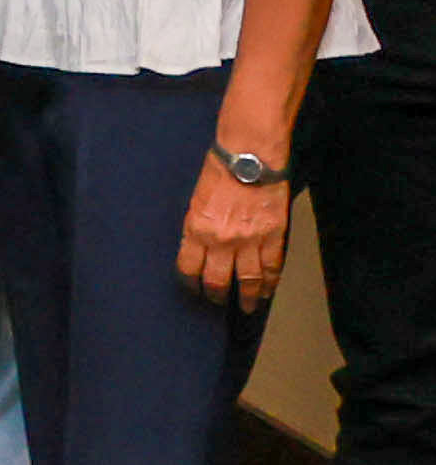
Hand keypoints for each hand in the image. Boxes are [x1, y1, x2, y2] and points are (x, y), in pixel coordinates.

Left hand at [182, 150, 290, 313]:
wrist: (250, 157)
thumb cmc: (219, 171)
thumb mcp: (196, 200)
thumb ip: (197, 227)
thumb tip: (198, 247)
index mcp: (197, 229)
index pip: (189, 267)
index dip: (190, 282)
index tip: (193, 288)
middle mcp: (222, 240)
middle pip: (217, 280)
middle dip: (216, 295)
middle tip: (217, 301)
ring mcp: (251, 241)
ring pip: (248, 281)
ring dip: (247, 297)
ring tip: (246, 307)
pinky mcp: (274, 237)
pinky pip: (272, 268)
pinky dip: (270, 284)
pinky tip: (267, 292)